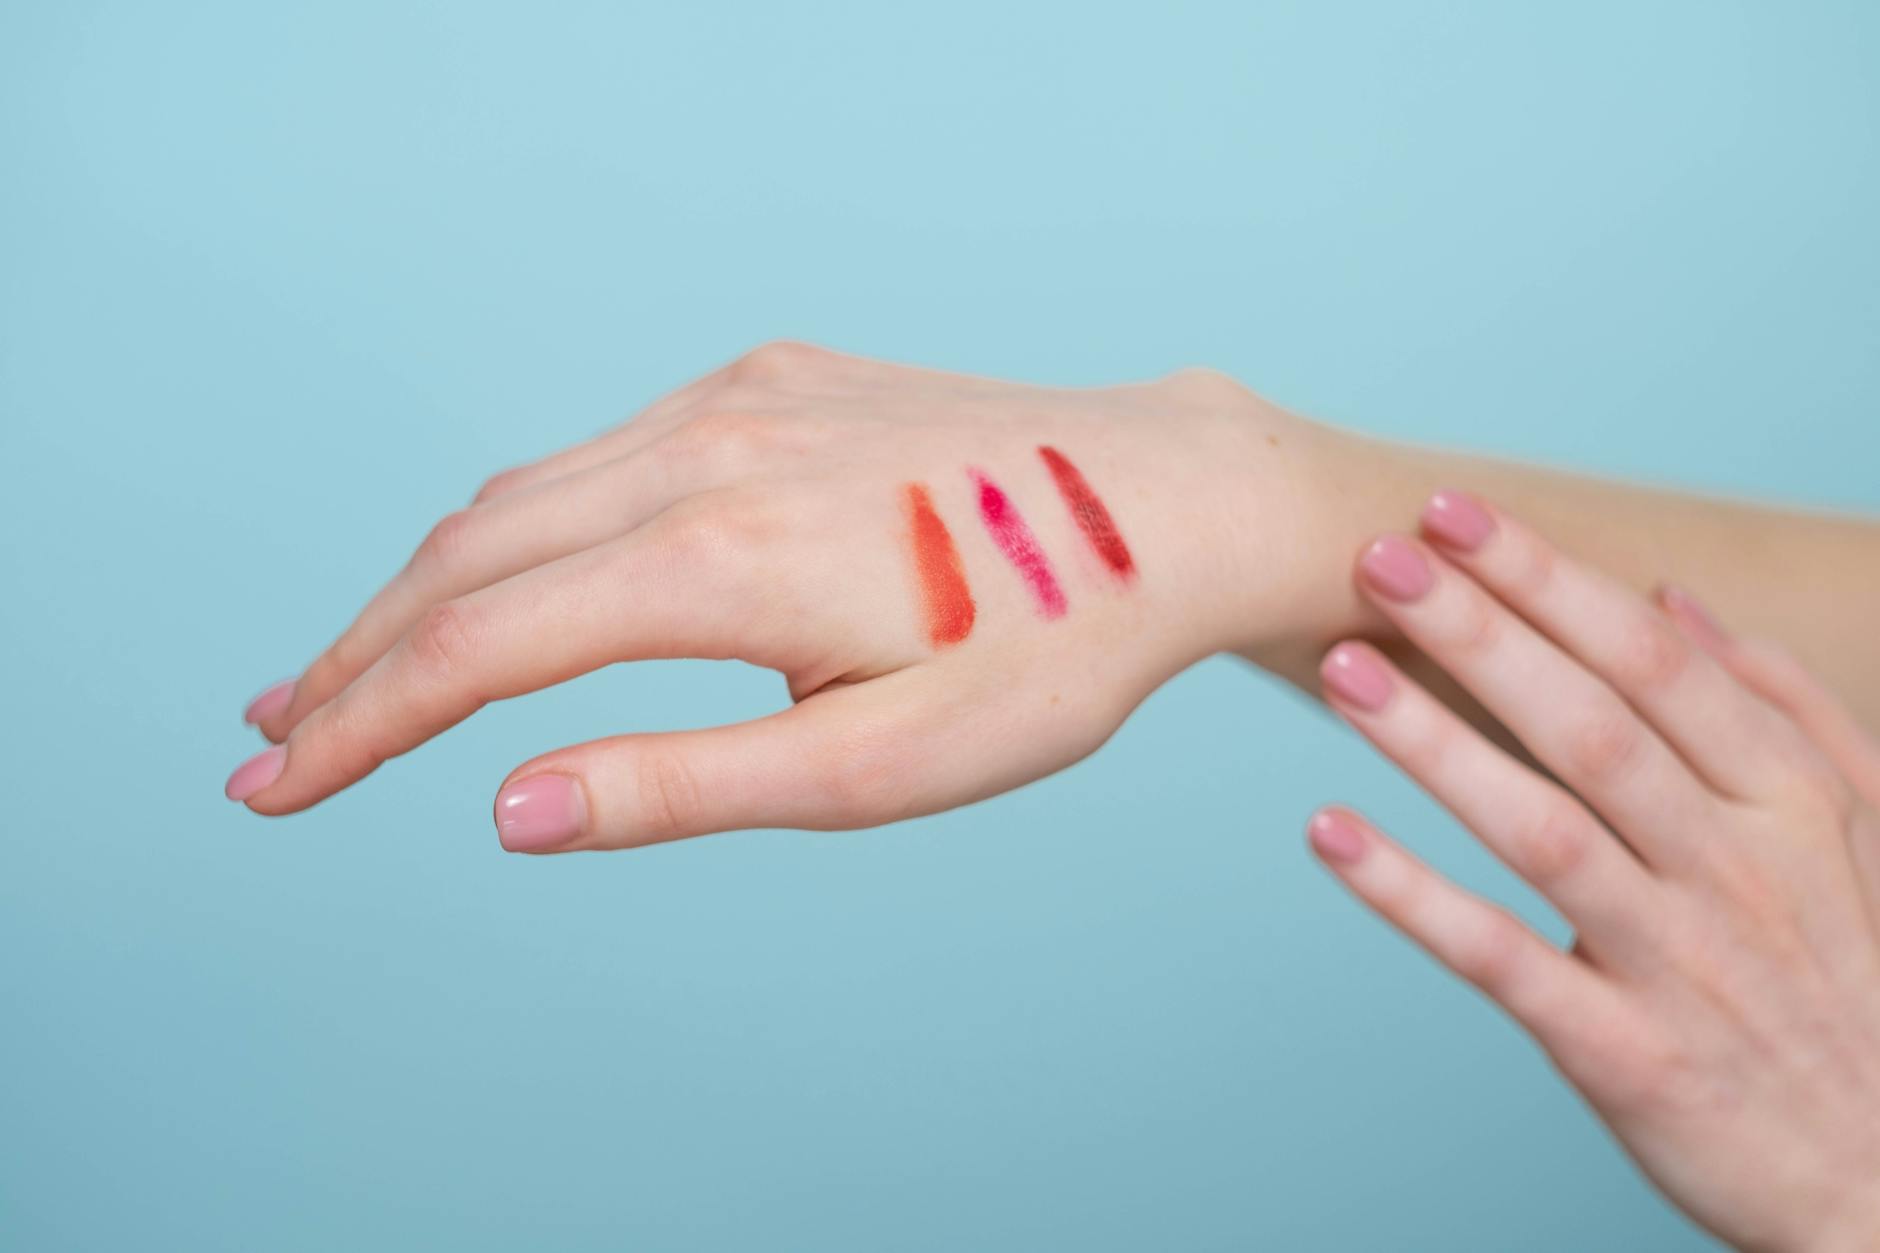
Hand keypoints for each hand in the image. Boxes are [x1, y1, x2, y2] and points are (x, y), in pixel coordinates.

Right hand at [226, 343, 1323, 849]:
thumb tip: (505, 806)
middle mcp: (705, 448)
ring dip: (428, 586)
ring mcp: (736, 397)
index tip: (273, 790)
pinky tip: (508, 576)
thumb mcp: (881, 759)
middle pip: (467, 557)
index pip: (475, 647)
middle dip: (357, 656)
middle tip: (274, 746)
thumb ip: (684, 782)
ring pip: (525, 494)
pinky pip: (603, 452)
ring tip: (354, 669)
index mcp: (722, 556)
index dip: (357, 725)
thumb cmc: (1049, 648)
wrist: (1165, 500)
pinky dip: (523, 524)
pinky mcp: (769, 378)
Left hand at [1309, 492, 1879, 1250]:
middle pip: (1592, 725)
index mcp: (1789, 800)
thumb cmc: (1845, 980)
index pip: (1654, 663)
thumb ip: (1784, 709)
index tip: (1450, 513)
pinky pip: (1502, 960)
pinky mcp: (1624, 1051)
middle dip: (1480, 632)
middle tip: (1373, 557)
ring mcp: (1678, 960)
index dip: (1547, 580)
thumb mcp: (1857, 834)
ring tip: (1340, 667)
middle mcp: (1736, 867)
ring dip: (1435, 743)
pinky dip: (1412, 896)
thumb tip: (1677, 600)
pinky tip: (1327, 833)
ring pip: (1543, 828)